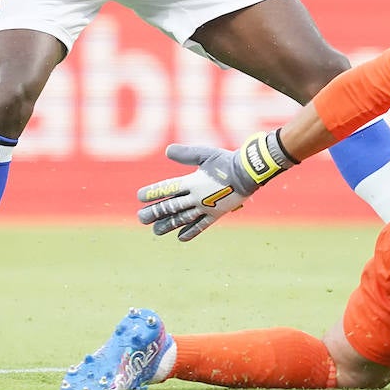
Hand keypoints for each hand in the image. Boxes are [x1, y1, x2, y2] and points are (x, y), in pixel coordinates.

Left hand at [136, 132, 294, 241]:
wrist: (249, 174)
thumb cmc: (226, 161)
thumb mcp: (205, 154)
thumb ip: (186, 154)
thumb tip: (167, 151)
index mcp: (192, 181)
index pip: (168, 188)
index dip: (153, 193)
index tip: (140, 197)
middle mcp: (196, 197)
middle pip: (172, 206)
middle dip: (155, 212)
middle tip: (141, 218)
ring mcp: (206, 207)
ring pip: (183, 219)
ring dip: (168, 225)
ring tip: (155, 231)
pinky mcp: (216, 214)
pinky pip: (201, 225)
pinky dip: (191, 232)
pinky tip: (180, 238)